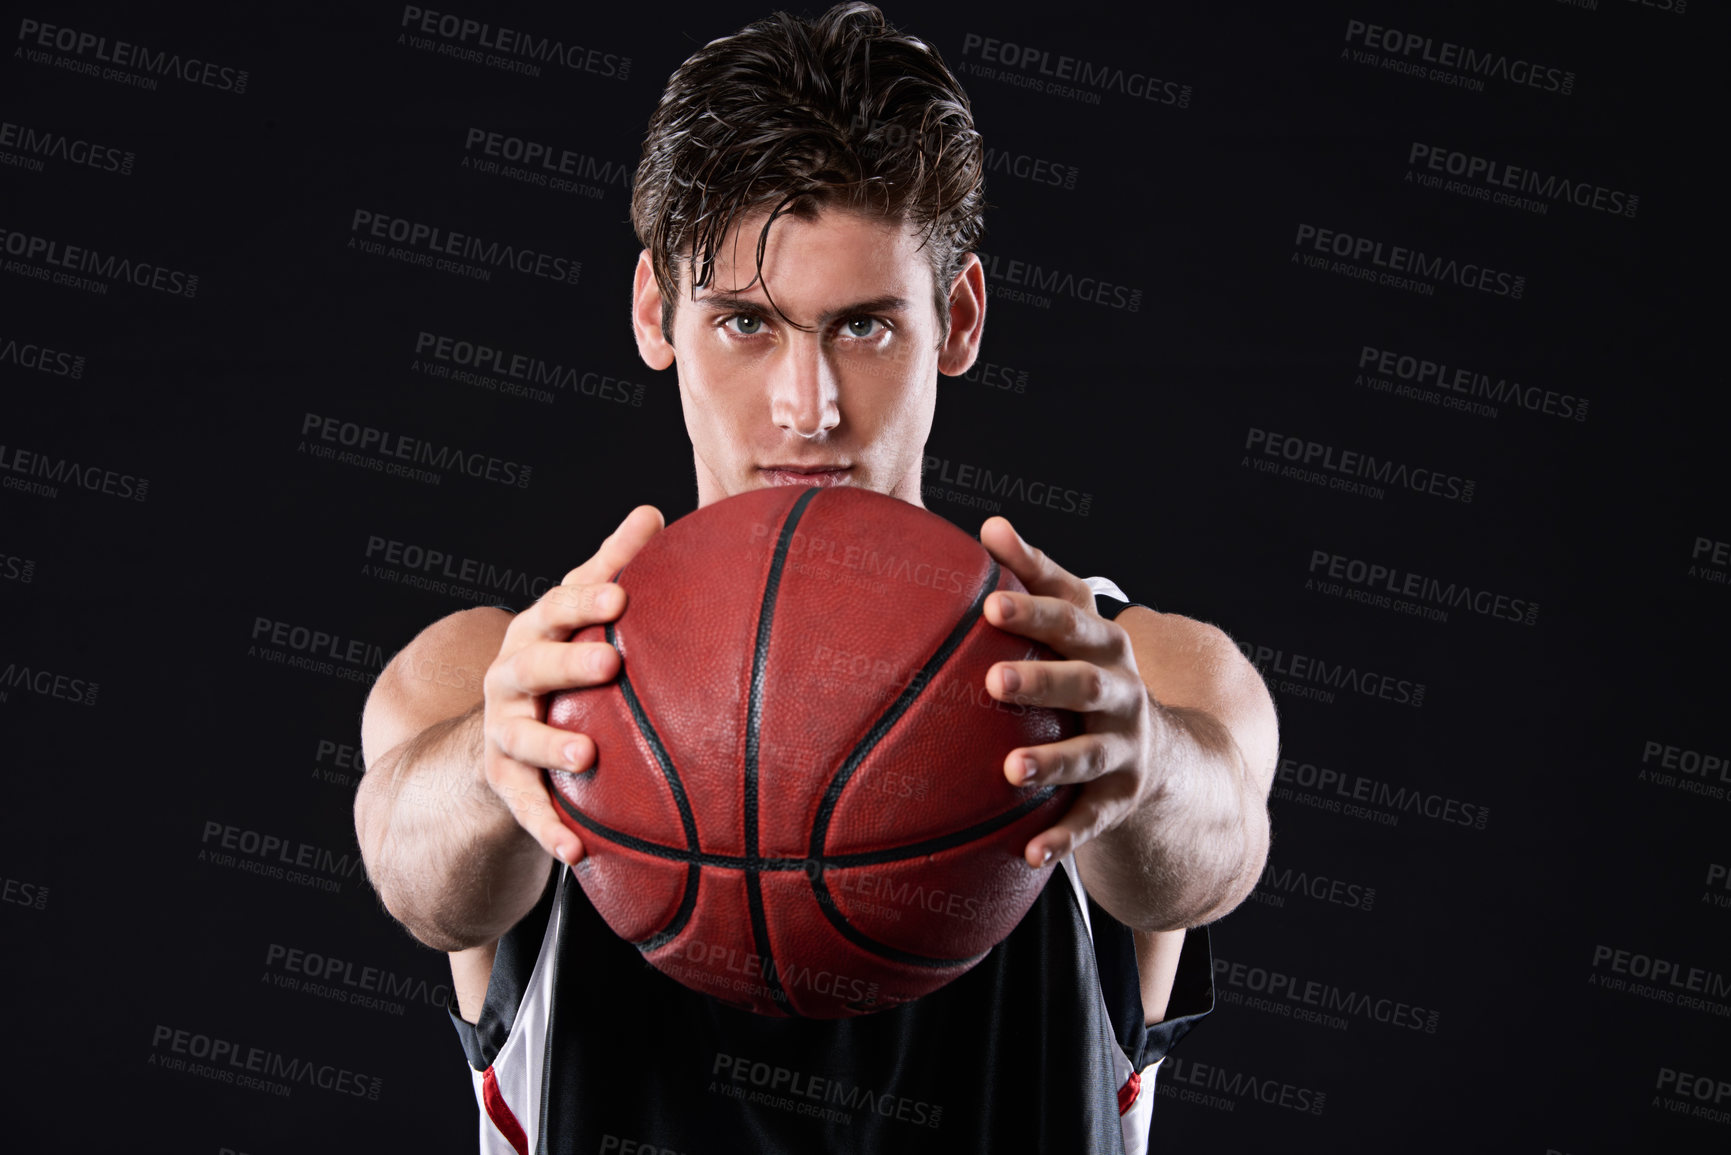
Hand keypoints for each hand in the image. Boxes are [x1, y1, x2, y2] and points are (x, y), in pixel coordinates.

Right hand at [480, 505, 663, 865]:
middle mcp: (510, 675)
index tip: (620, 595)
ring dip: (550, 747)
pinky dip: (547, 829)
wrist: (503, 727)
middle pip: (532, 665)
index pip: (559, 605)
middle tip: (610, 663)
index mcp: (538, 628)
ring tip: (586, 758)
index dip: (586, 599)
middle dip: (567, 663)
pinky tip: (576, 852)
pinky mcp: (504, 782)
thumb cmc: (564, 656)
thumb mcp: (581, 611)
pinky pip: (524, 808)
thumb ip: (614, 564)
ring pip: (519, 737)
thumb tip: (653, 512)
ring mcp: (503, 730)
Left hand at [978, 516, 1160, 868]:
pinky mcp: (1119, 800)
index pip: (1070, 621)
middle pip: (1084, 685)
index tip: (990, 602)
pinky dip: (1064, 838)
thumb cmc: (1093, 671)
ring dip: (1051, 763)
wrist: (1165, 752)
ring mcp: (1124, 750)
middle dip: (1042, 680)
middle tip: (993, 679)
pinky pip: (1090, 823)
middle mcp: (1122, 695)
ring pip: (1088, 756)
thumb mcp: (1077, 624)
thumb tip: (990, 526)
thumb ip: (1037, 575)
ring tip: (1010, 770)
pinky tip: (1029, 853)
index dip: (1033, 612)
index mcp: (1105, 646)